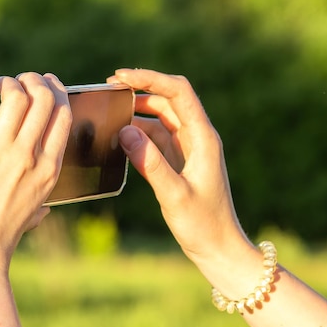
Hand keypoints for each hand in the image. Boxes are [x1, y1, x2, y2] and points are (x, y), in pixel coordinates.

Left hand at [0, 59, 71, 274]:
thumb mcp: (30, 217)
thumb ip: (40, 205)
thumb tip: (43, 210)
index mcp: (50, 170)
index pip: (64, 116)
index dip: (58, 92)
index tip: (49, 84)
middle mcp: (30, 156)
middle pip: (44, 99)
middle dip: (36, 80)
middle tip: (23, 79)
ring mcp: (0, 152)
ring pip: (16, 96)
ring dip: (10, 82)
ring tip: (1, 83)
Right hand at [108, 69, 253, 266]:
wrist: (218, 248)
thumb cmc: (203, 224)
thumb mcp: (174, 195)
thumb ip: (150, 162)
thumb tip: (125, 131)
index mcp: (203, 138)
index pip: (179, 93)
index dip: (151, 79)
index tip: (121, 77)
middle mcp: (196, 138)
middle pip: (168, 100)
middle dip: (140, 90)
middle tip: (108, 90)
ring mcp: (187, 150)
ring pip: (160, 119)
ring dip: (136, 113)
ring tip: (109, 113)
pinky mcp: (178, 163)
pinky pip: (156, 139)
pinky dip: (138, 135)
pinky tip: (119, 138)